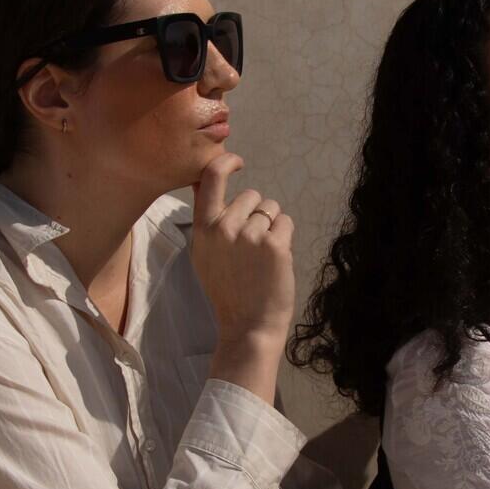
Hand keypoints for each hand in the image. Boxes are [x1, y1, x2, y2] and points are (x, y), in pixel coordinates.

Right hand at [187, 153, 295, 348]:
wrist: (248, 326)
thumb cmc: (228, 291)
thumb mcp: (204, 255)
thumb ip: (207, 222)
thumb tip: (206, 186)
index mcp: (203, 229)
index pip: (210, 178)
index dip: (226, 162)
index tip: (238, 162)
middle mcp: (224, 228)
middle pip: (251, 196)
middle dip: (257, 213)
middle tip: (251, 247)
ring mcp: (249, 236)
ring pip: (271, 209)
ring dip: (272, 227)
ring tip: (262, 257)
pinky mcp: (274, 245)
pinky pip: (286, 222)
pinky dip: (285, 237)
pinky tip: (275, 260)